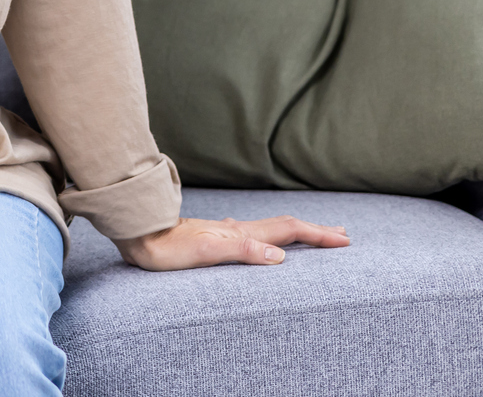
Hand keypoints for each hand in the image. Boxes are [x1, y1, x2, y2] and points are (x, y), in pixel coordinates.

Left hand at [115, 215, 349, 269]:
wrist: (138, 234)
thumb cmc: (167, 247)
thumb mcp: (206, 251)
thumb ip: (242, 250)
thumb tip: (281, 256)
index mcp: (240, 233)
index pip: (288, 231)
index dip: (317, 235)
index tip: (344, 240)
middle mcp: (236, 229)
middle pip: (284, 226)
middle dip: (314, 230)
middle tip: (341, 233)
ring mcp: (225, 232)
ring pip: (269, 229)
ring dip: (295, 231)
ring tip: (311, 233)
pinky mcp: (212, 237)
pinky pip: (252, 235)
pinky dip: (270, 237)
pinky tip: (262, 240)